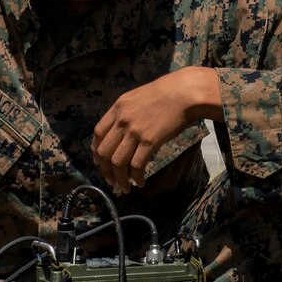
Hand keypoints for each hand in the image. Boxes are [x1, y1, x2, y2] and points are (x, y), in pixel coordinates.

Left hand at [93, 67, 222, 192]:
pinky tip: (141, 182)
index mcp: (118, 108)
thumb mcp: (138, 97)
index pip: (98, 133)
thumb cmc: (166, 93)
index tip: (100, 162)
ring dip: (119, 179)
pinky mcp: (149, 141)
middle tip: (111, 181)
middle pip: (104, 152)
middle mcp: (122, 120)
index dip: (96, 151)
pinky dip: (136, 177)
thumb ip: (127, 112)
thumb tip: (123, 131)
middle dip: (105, 171)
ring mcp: (134, 131)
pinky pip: (137, 165)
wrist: (184, 93)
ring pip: (117, 162)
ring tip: (125, 188)